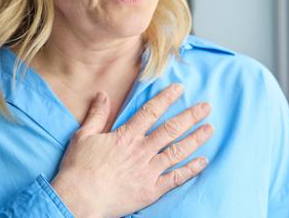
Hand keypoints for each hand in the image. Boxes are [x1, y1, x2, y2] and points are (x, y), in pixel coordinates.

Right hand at [50, 83, 213, 217]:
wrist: (79, 200)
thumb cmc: (78, 169)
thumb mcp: (83, 136)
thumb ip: (97, 114)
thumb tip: (103, 94)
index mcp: (126, 136)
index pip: (151, 112)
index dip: (167, 98)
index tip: (180, 89)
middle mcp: (141, 150)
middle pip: (171, 129)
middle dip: (190, 116)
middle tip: (206, 107)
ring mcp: (148, 171)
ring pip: (177, 151)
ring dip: (195, 139)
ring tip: (210, 129)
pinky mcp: (150, 190)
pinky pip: (175, 178)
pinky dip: (190, 170)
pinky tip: (203, 161)